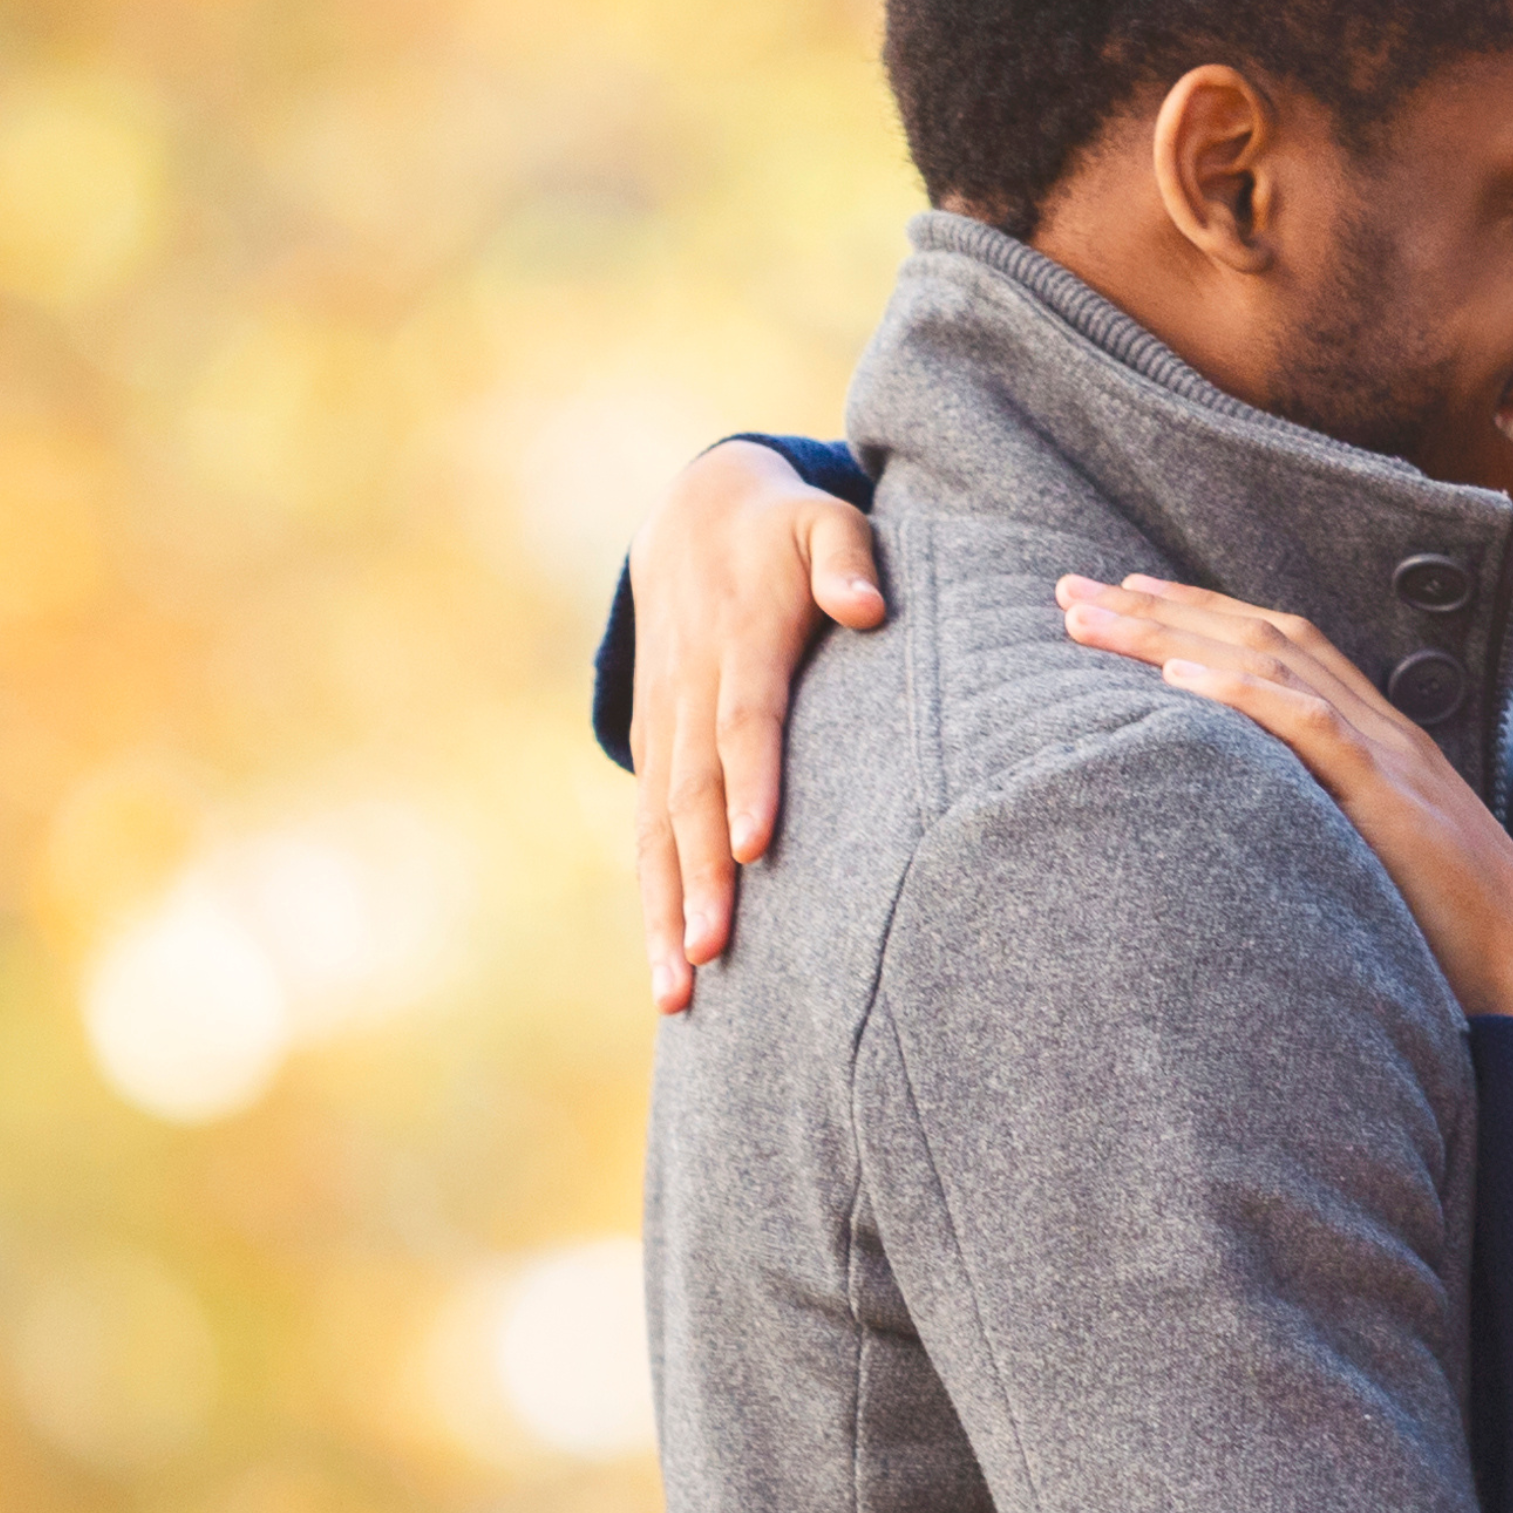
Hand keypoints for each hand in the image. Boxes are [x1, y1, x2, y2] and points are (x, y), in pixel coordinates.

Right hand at [633, 444, 882, 1012]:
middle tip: (708, 955)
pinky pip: (647, 836)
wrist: (690, 518)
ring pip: (658, 831)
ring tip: (675, 994)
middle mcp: (688, 696)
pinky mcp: (655, 752)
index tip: (753, 849)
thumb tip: (864, 609)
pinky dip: (652, 901)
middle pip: (691, 797)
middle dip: (696, 880)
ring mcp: (663, 729)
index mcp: (736, 643)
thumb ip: (848, 559)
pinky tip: (665, 970)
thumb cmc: (784, 532)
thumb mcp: (823, 522)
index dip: (747, 782)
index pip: (742, 720)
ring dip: (662, 914)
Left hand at [1055, 576, 1512, 1036]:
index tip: (1123, 598)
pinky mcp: (1394, 804)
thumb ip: (1319, 838)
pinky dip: (1241, 694)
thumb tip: (1245, 844)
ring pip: (1270, 665)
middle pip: (1259, 636)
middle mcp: (1384, 733)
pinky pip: (1310, 730)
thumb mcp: (1374, 870)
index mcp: (1379, 742)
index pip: (1278, 649)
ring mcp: (1391, 761)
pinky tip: (1174, 677)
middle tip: (1070, 587)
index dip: (1198, 615)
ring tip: (1091, 618)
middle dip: (1160, 606)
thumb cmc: (1459, 943)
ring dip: (1173, 634)